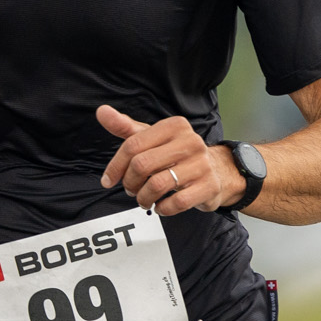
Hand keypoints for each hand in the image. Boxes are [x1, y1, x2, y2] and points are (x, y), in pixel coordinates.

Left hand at [96, 105, 239, 215]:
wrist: (219, 170)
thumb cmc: (176, 154)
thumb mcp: (153, 138)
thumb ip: (126, 127)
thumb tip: (101, 111)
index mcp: (174, 126)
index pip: (133, 145)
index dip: (115, 166)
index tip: (108, 180)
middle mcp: (190, 141)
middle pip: (142, 165)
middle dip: (130, 183)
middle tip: (131, 189)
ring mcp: (202, 164)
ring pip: (157, 185)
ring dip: (144, 198)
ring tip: (144, 199)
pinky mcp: (209, 186)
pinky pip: (176, 202)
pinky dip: (162, 208)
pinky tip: (161, 206)